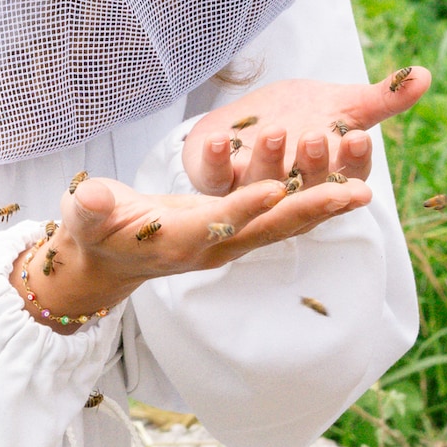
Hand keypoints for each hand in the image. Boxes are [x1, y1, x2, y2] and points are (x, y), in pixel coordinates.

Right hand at [11, 166, 371, 333]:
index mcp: (179, 240)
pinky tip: (341, 191)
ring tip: (363, 192)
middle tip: (353, 193)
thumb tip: (90, 197)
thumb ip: (89, 208)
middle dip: (309, 210)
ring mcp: (227, 242)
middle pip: (268, 229)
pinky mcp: (235, 233)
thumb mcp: (83, 216)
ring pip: (282, 227)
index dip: (246, 206)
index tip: (277, 188)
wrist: (107, 258)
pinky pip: (279, 221)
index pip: (219, 222)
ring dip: (322, 210)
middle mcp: (212, 246)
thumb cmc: (93, 230)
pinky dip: (310, 206)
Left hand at [181, 66, 431, 195]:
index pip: (348, 177)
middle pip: (306, 186)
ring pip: (262, 185)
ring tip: (275, 132)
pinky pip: (214, 177)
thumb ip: (381, 98)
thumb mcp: (340, 105)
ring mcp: (252, 190)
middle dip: (313, 164)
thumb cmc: (300, 116)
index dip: (353, 161)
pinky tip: (217, 140)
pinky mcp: (216, 181)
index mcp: (327, 177)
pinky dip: (215, 160)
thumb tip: (426, 75)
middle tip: (317, 137)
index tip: (357, 137)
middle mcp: (292, 192)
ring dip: (269, 161)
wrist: (245, 122)